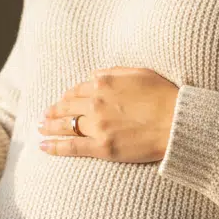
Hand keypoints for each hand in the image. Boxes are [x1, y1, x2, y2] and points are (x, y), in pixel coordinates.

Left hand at [38, 67, 178, 163]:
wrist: (178, 122)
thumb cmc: (165, 96)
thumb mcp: (139, 73)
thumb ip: (113, 72)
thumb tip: (94, 76)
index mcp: (103, 83)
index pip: (77, 90)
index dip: (68, 97)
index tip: (63, 101)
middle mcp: (96, 103)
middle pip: (67, 107)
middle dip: (54, 111)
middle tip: (45, 115)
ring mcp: (97, 126)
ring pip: (66, 125)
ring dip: (49, 126)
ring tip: (40, 128)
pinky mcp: (102, 147)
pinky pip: (72, 146)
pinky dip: (54, 146)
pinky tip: (43, 146)